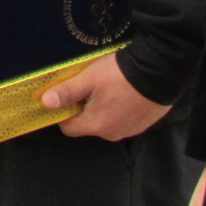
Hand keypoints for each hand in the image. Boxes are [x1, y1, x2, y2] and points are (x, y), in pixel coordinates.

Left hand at [40, 51, 171, 140]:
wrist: (160, 71)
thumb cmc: (120, 75)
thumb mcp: (88, 79)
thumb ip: (66, 92)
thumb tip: (45, 103)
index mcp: (97, 126)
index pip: (69, 128)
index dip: (64, 113)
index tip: (68, 96)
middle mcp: (113, 134)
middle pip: (89, 125)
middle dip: (85, 108)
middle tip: (90, 87)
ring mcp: (131, 130)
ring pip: (107, 122)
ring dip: (104, 108)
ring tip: (109, 86)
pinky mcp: (145, 123)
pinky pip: (124, 119)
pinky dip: (121, 109)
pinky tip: (125, 91)